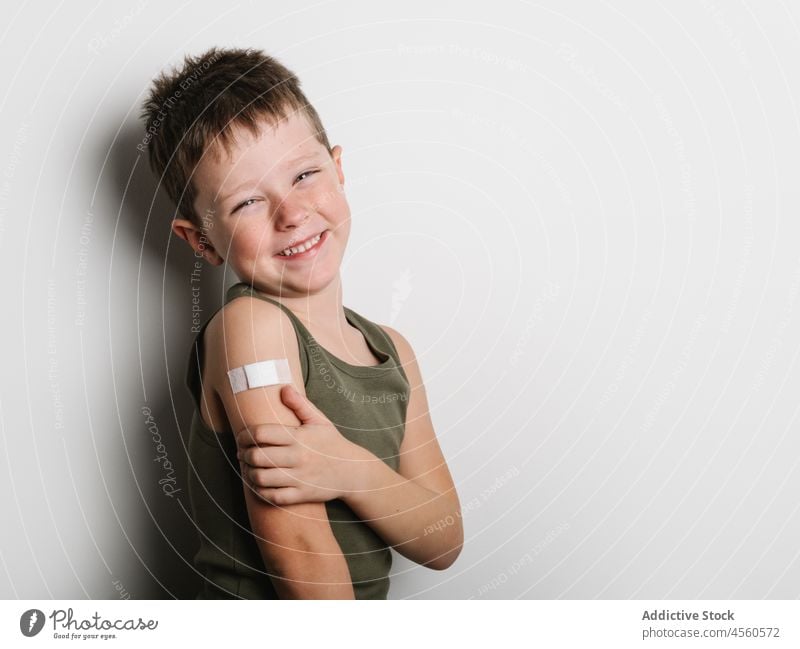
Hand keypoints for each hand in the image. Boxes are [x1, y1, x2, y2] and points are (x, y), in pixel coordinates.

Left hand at [235, 384, 362, 505]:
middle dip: (244, 455)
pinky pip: (272, 496)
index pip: (261, 434)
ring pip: (261, 478)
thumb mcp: (319, 421)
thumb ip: (300, 404)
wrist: (353, 472)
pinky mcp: (301, 495)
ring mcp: (299, 478)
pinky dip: (260, 491)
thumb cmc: (332, 444)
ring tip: (248, 468)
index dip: (244, 435)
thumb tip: (283, 388)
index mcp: (299, 437)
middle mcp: (298, 458)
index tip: (241, 438)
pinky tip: (259, 484)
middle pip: (257, 457)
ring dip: (249, 473)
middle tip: (242, 453)